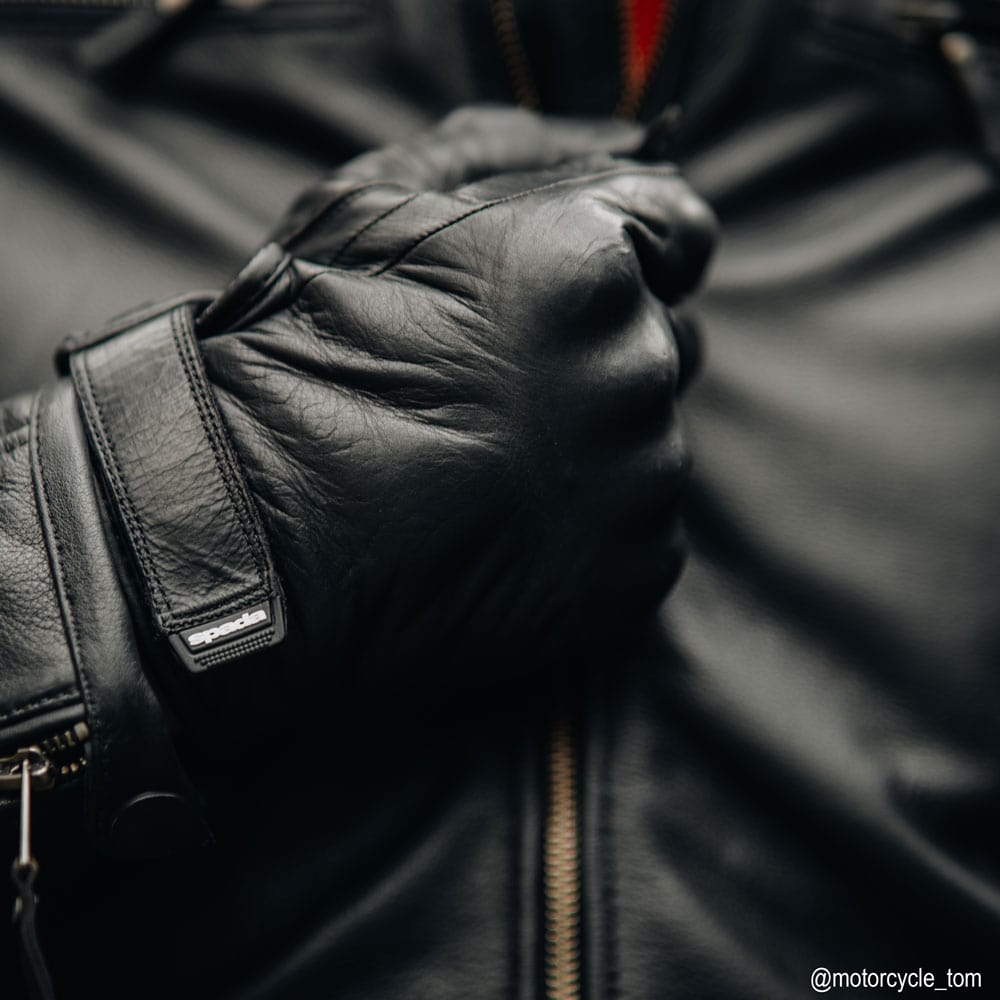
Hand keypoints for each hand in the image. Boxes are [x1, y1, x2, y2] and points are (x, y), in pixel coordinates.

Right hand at [183, 110, 716, 729]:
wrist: (261, 526)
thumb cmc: (306, 353)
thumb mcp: (374, 204)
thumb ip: (506, 149)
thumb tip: (617, 139)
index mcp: (587, 262)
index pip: (681, 232)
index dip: (636, 255)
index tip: (574, 294)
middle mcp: (633, 366)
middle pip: (667, 342)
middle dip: (602, 354)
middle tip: (501, 392)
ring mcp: (639, 477)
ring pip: (649, 440)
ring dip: (593, 446)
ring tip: (488, 468)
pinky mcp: (633, 568)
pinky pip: (640, 528)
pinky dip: (590, 529)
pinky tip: (507, 529)